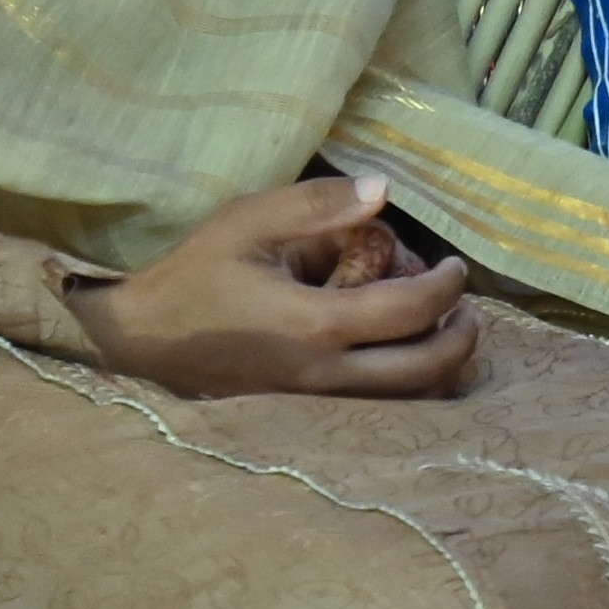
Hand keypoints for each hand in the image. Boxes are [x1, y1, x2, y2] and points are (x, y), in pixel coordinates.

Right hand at [70, 172, 480, 398]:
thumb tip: (383, 190)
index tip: (455, 266)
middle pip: (425, 370)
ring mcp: (315, 405)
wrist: (140, 340)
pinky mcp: (304, 418)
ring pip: (406, 403)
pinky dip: (407, 391)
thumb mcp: (247, 223)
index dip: (447, 286)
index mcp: (315, 324)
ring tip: (446, 334)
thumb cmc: (194, 277)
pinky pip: (376, 413)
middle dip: (461, 338)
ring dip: (441, 371)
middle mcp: (324, 375)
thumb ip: (317, 204)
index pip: (412, 310)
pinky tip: (405, 361)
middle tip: (468, 309)